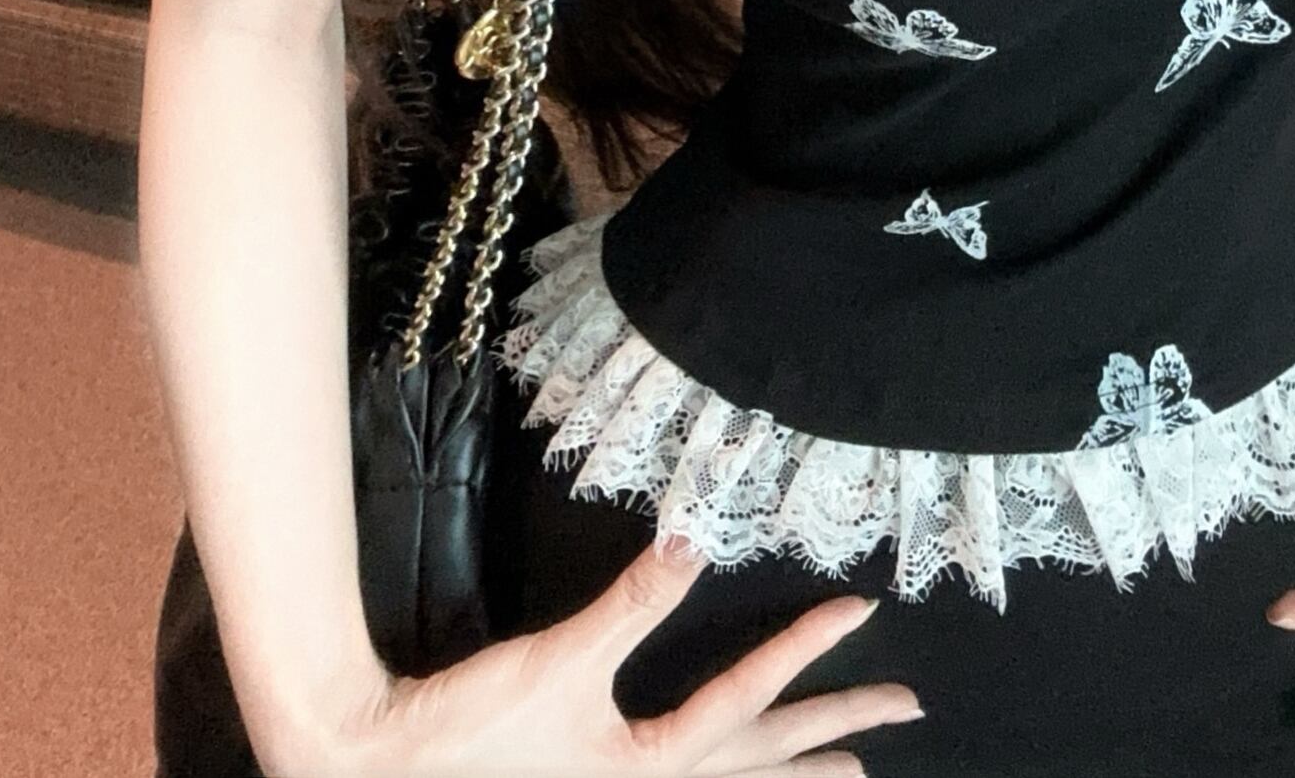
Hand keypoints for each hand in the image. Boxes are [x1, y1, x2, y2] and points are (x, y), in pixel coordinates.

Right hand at [298, 533, 924, 774]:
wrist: (388, 769)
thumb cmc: (473, 726)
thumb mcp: (562, 660)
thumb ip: (631, 604)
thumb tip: (691, 540)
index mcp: (652, 768)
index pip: (750, 699)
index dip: (807, 649)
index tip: (860, 609)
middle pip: (767, 766)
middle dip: (837, 734)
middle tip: (906, 711)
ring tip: (854, 770)